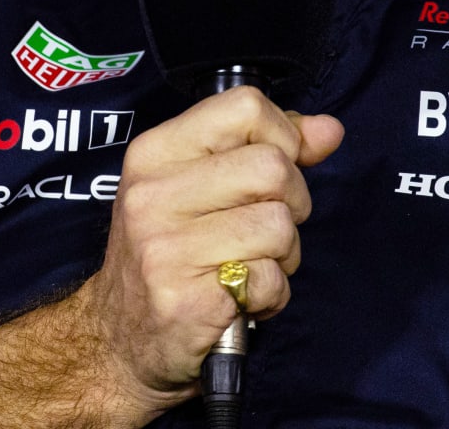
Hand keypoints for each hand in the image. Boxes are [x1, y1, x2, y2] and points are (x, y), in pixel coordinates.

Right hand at [75, 86, 343, 414]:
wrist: (119, 342)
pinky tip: (241, 301)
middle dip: (291, 203)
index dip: (282, 137)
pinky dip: (271, 296)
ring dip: (284, 255)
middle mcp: (153, 194)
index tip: (274, 172)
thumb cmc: (171, 254)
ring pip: (279, 225)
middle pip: (273, 167)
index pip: (245, 107)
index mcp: (155, 152)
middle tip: (266, 230)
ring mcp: (165, 248)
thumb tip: (328, 129)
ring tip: (251, 267)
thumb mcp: (202, 186)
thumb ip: (266, 149)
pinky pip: (269, 280)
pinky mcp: (185, 301)